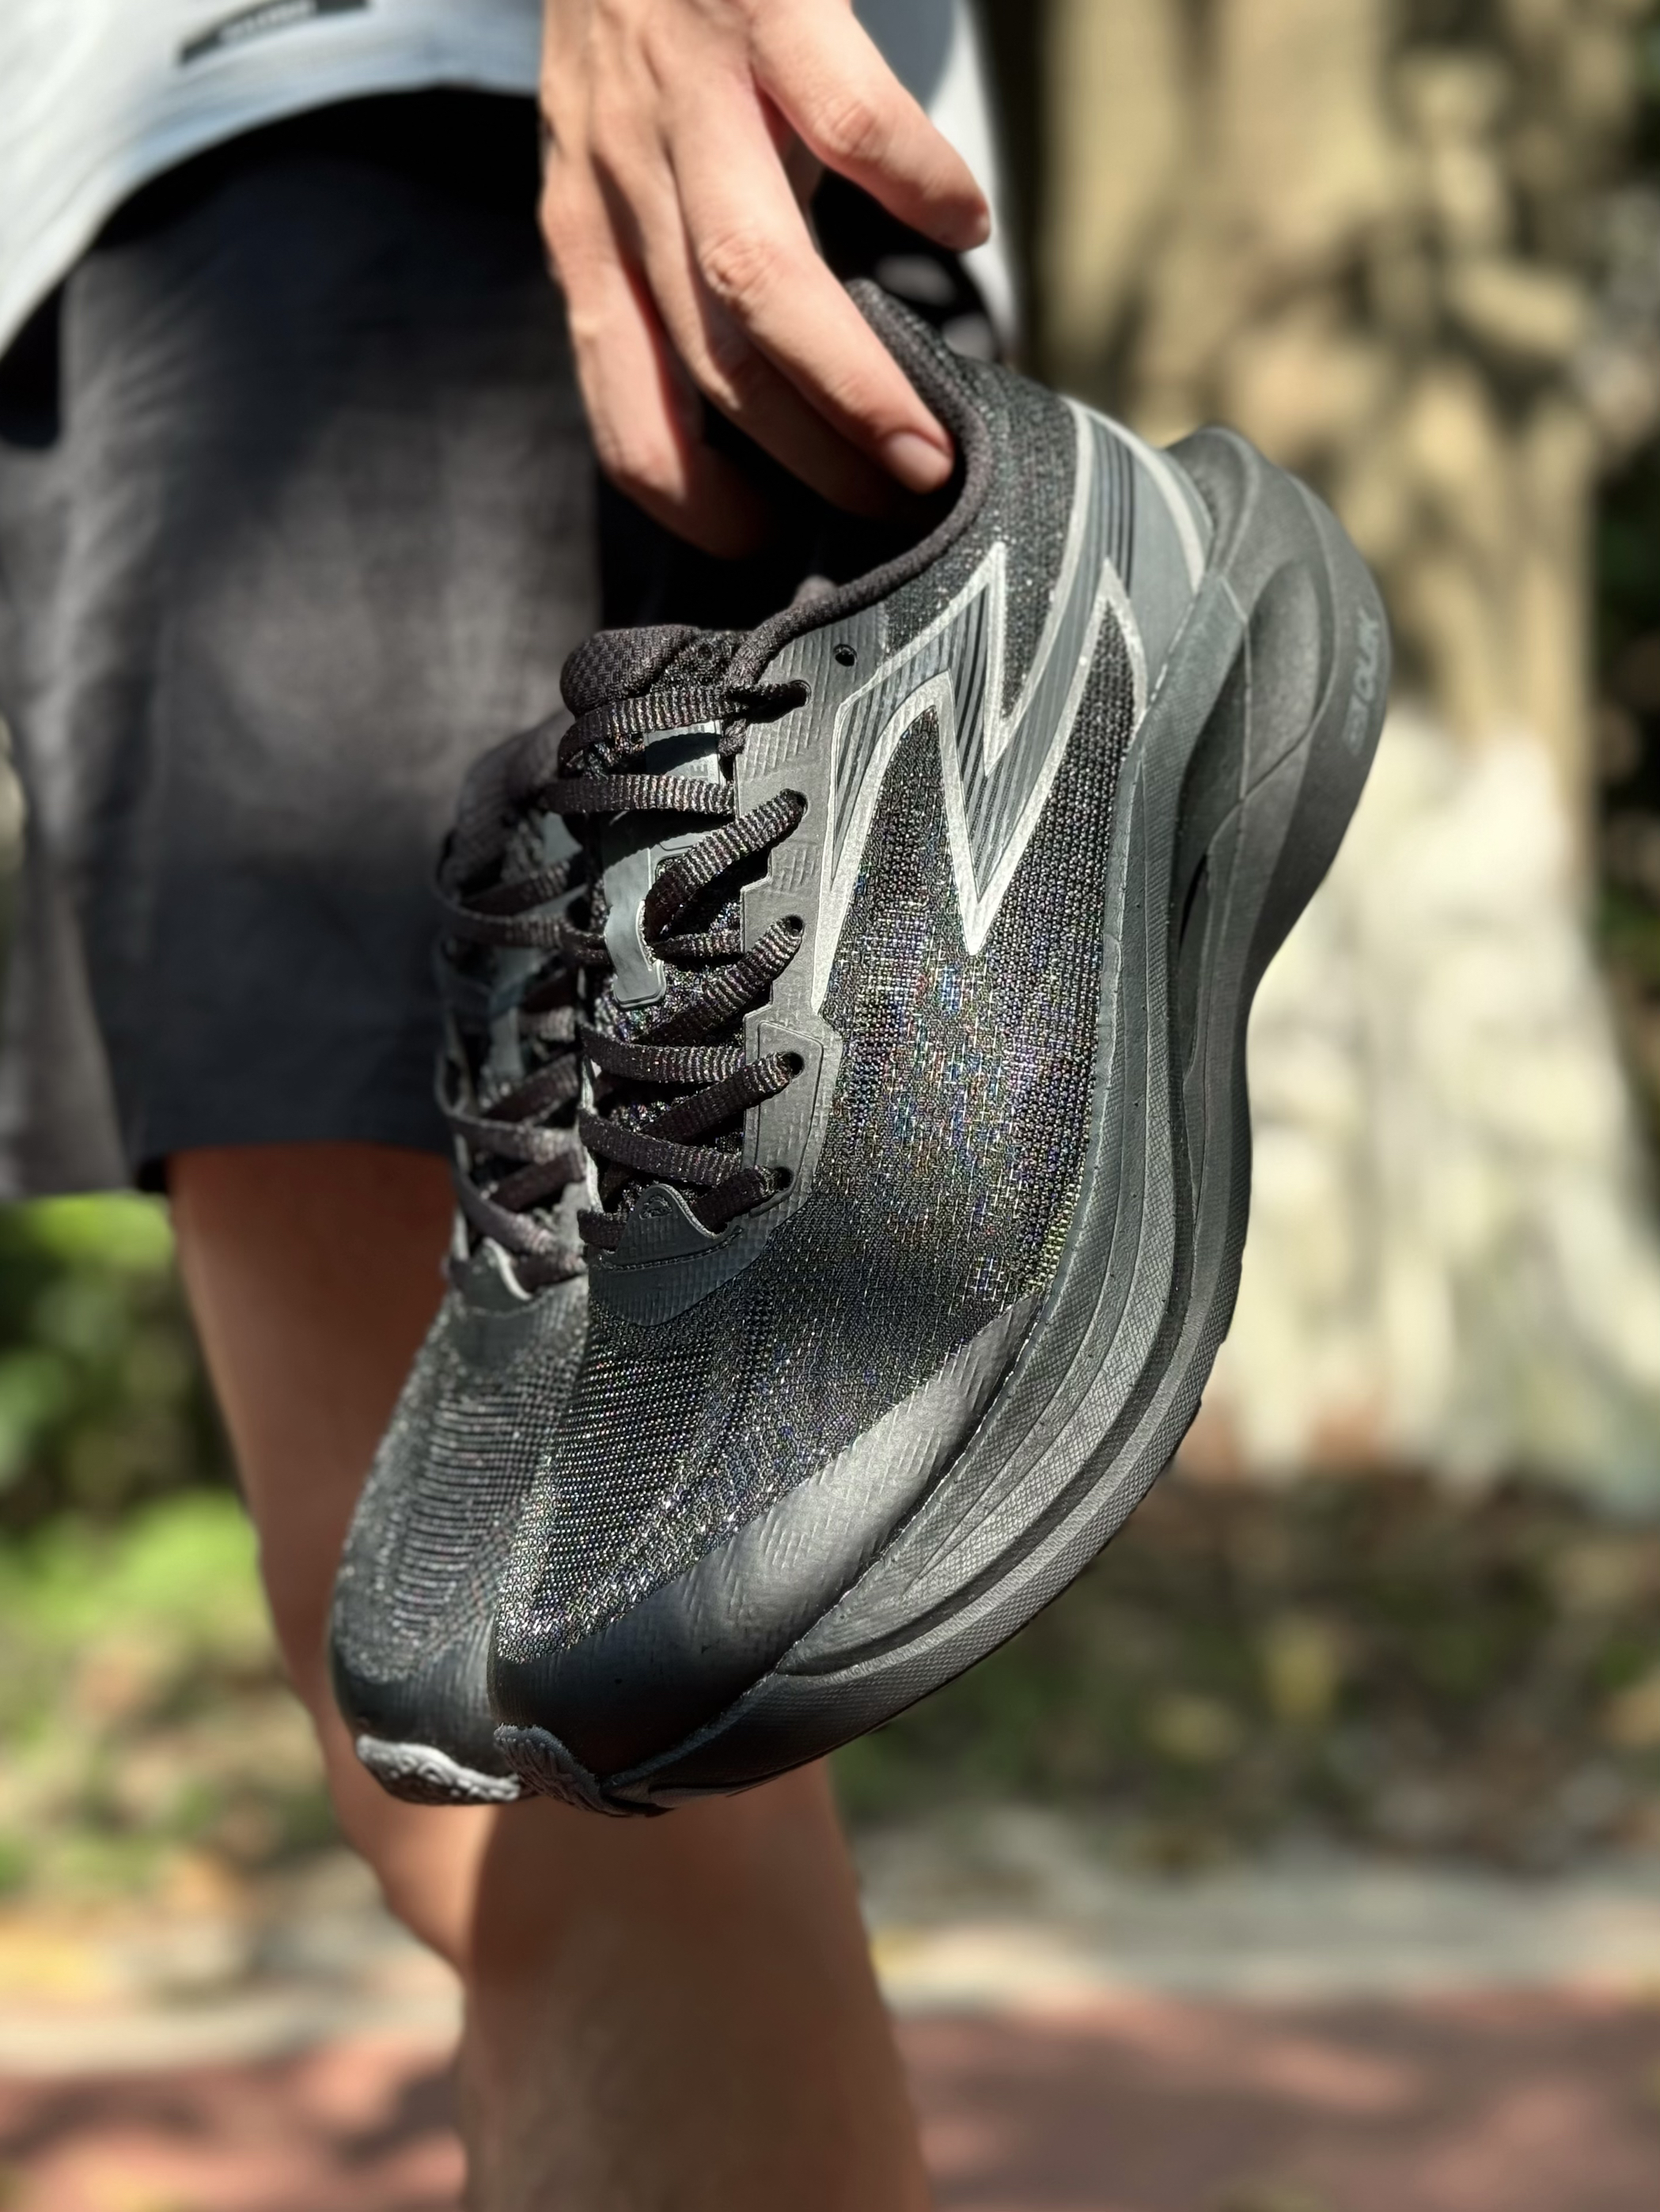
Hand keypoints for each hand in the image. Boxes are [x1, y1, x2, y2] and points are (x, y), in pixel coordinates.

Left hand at [539, 0, 990, 553]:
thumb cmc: (635, 14)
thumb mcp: (611, 159)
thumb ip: (661, 261)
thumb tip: (762, 394)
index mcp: (586, 233)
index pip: (625, 415)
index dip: (697, 502)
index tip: (774, 544)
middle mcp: (620, 180)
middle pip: (711, 372)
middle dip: (813, 467)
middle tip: (901, 512)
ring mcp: (686, 96)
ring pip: (758, 287)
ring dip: (852, 385)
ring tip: (931, 446)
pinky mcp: (765, 8)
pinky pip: (849, 123)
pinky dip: (921, 188)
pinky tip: (967, 223)